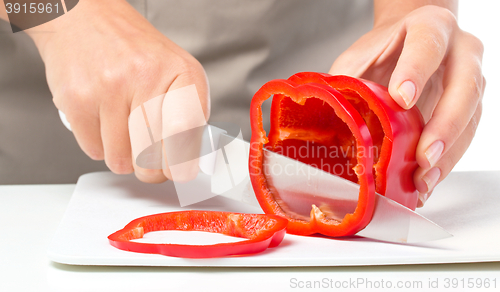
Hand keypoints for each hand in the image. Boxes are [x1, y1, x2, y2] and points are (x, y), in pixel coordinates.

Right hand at [28, 0, 209, 182]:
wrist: (85, 21)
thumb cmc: (133, 51)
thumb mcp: (175, 72)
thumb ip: (188, 115)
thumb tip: (188, 161)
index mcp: (180, 72)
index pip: (185, 131)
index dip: (181, 161)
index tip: (179, 171)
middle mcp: (146, 76)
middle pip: (152, 156)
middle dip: (150, 169)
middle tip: (149, 160)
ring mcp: (109, 88)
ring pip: (121, 160)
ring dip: (123, 157)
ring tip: (123, 130)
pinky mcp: (78, 99)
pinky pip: (94, 151)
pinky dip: (100, 146)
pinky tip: (104, 122)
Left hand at [329, 5, 484, 206]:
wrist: (408, 44)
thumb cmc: (383, 51)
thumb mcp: (358, 58)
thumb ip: (347, 82)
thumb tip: (324, 120)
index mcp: (429, 28)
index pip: (427, 45)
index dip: (415, 71)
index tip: (402, 98)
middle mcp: (460, 51)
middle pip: (464, 87)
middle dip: (444, 126)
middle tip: (421, 156)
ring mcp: (471, 80)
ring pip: (470, 118)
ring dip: (448, 154)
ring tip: (422, 180)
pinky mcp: (470, 107)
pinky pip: (465, 137)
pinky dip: (446, 163)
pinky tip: (426, 181)